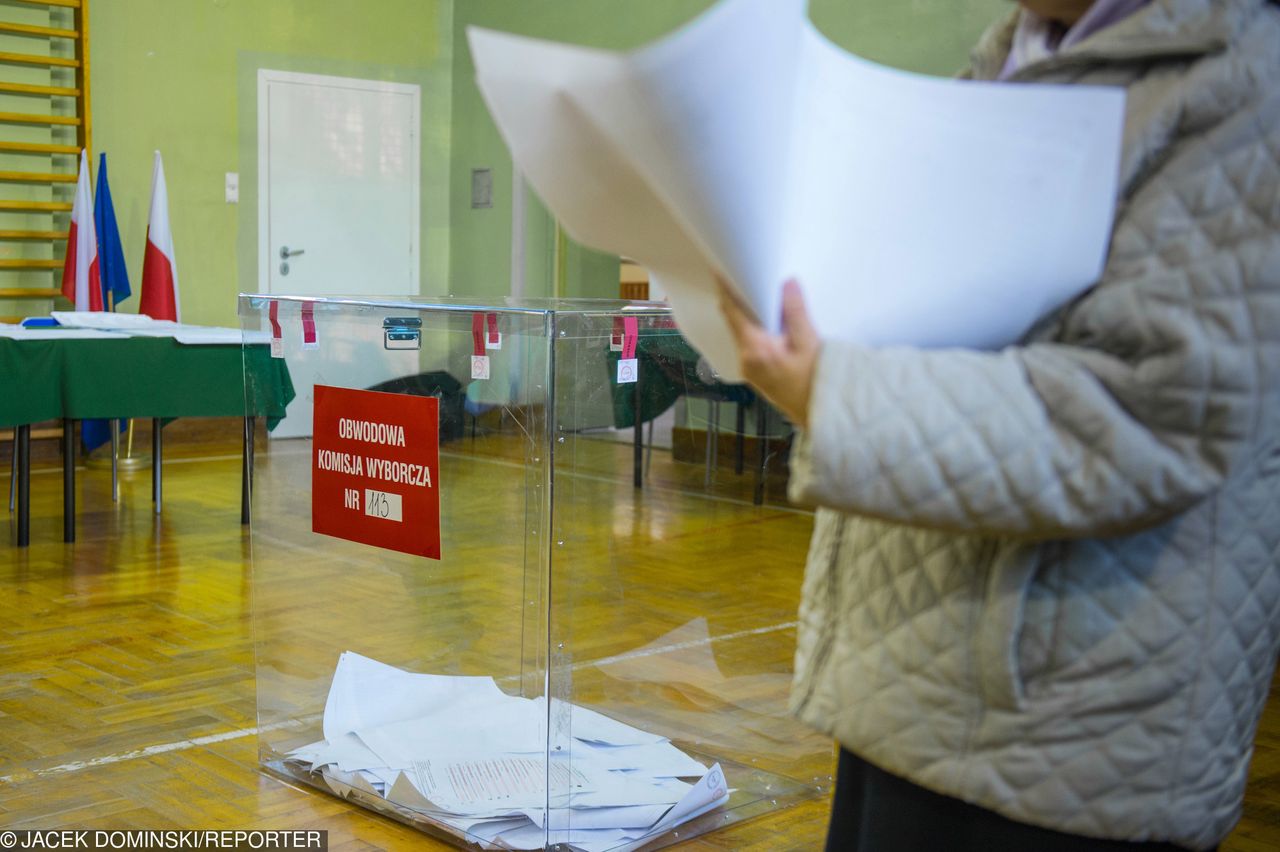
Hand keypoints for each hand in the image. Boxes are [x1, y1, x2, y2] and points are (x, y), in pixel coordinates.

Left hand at [717, 277, 819, 428]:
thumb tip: (787, 284)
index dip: (727, 289)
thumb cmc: (815, 382)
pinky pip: (748, 343)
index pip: (733, 311)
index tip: (724, 271)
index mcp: (755, 349)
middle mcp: (745, 359)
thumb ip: (795, 311)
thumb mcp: (808, 342)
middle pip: (734, 320)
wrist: (819, 412)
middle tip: (742, 275)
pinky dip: (754, 328)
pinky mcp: (755, 372)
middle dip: (738, 298)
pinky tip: (767, 321)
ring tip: (756, 294)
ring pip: (741, 332)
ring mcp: (748, 368)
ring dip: (747, 314)